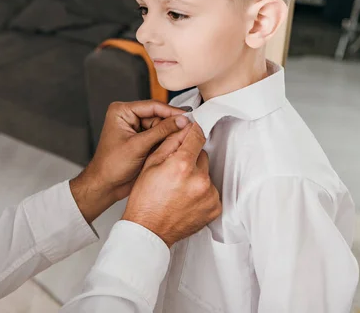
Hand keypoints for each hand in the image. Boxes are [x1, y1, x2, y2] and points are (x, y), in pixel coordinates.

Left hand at [71, 101, 189, 222]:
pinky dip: (167, 142)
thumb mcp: (138, 146)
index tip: (188, 117)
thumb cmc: (111, 166)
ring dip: (171, 134)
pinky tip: (175, 146)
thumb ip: (161, 132)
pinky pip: (159, 137)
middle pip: (158, 115)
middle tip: (189, 130)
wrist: (105, 185)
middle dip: (172, 124)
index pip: (152, 106)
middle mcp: (128, 117)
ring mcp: (136, 129)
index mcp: (122, 111)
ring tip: (183, 140)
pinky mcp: (141, 140)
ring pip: (161, 127)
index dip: (171, 112)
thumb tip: (181, 120)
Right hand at [122, 123, 221, 246]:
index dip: (192, 132)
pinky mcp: (214, 207)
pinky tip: (186, 198)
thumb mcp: (151, 164)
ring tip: (178, 189)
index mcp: (182, 165)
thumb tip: (184, 129)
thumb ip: (170, 143)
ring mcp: (209, 195)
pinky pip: (211, 191)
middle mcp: (199, 179)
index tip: (191, 132)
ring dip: (196, 177)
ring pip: (206, 174)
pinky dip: (201, 192)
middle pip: (202, 156)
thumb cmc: (145, 200)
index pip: (197, 136)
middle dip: (190, 159)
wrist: (149, 230)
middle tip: (174, 171)